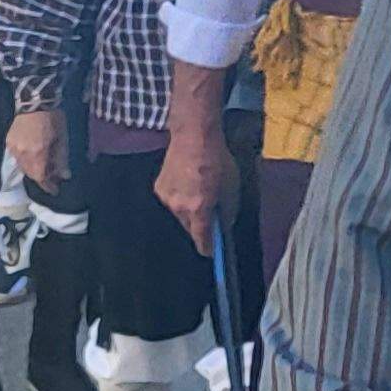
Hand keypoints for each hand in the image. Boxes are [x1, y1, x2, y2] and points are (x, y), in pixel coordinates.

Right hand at [5, 110, 65, 192]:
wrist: (35, 101)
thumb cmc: (53, 120)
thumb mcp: (62, 140)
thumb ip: (61, 160)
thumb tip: (64, 176)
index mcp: (37, 153)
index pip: (40, 177)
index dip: (48, 186)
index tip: (55, 190)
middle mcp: (22, 153)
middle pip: (31, 173)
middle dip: (42, 178)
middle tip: (52, 178)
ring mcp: (13, 148)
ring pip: (23, 166)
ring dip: (34, 170)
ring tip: (44, 168)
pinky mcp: (9, 142)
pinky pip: (18, 158)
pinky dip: (27, 161)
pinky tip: (34, 157)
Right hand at [157, 130, 236, 254]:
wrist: (194, 137)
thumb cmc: (217, 160)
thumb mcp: (231, 187)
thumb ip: (228, 210)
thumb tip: (224, 224)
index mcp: (198, 209)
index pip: (201, 239)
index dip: (207, 248)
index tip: (211, 253)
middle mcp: (179, 207)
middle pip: (190, 227)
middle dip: (200, 226)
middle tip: (211, 216)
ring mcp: (166, 198)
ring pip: (180, 215)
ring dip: (190, 211)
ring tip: (201, 194)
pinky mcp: (159, 188)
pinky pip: (172, 201)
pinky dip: (181, 199)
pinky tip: (189, 185)